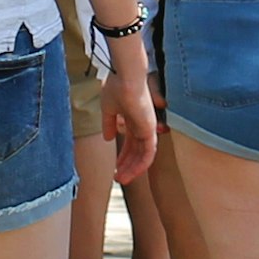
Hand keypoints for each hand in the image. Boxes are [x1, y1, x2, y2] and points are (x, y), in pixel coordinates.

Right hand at [103, 55, 160, 185]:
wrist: (125, 78)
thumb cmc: (117, 87)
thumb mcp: (108, 108)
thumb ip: (109, 123)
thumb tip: (107, 138)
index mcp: (133, 119)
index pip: (130, 143)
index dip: (123, 156)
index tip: (115, 168)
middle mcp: (142, 125)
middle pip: (136, 151)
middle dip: (127, 166)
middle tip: (118, 178)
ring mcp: (147, 128)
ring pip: (143, 155)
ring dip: (133, 169)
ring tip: (121, 180)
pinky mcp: (150, 130)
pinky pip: (149, 153)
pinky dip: (141, 165)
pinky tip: (131, 173)